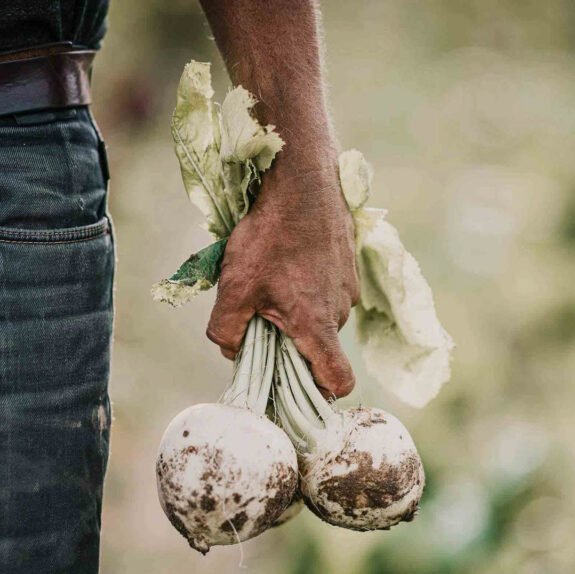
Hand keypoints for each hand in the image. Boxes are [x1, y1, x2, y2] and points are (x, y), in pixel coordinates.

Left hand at [206, 164, 359, 398]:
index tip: (296, 388)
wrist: (302, 179)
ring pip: (322, 315)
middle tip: (260, 316)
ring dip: (299, 310)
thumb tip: (231, 350)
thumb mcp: (235, 286)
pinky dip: (308, 285)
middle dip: (292, 342)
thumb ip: (226, 330)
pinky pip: (327, 289)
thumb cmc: (269, 235)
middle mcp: (340, 310)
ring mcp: (348, 286)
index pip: (338, 381)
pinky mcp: (348, 263)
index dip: (322, 393)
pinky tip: (287, 258)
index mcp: (317, 325)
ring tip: (271, 278)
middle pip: (320, 346)